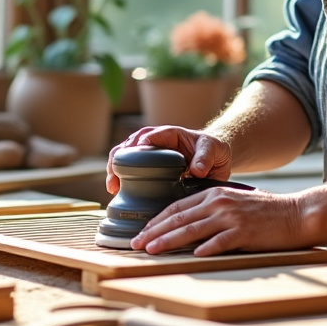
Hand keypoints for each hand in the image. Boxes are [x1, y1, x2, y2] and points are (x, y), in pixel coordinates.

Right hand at [105, 125, 232, 194]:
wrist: (214, 157)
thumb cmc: (213, 150)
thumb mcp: (213, 150)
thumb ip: (205, 157)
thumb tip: (197, 170)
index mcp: (170, 134)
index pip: (149, 135)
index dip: (139, 145)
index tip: (132, 157)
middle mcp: (156, 142)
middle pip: (130, 144)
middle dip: (119, 158)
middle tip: (115, 178)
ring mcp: (150, 154)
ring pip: (126, 155)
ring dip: (115, 168)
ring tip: (112, 187)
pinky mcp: (149, 167)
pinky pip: (131, 168)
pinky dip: (122, 177)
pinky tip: (117, 191)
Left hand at [131, 186, 308, 255]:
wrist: (295, 214)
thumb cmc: (264, 212)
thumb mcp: (233, 203)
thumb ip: (211, 211)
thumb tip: (187, 228)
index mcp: (213, 194)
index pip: (177, 207)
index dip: (156, 220)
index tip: (141, 232)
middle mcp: (218, 203)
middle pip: (179, 218)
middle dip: (154, 232)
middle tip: (136, 244)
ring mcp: (231, 217)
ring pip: (192, 230)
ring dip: (169, 241)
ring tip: (152, 251)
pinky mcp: (244, 232)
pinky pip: (220, 241)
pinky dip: (205, 249)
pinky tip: (192, 256)